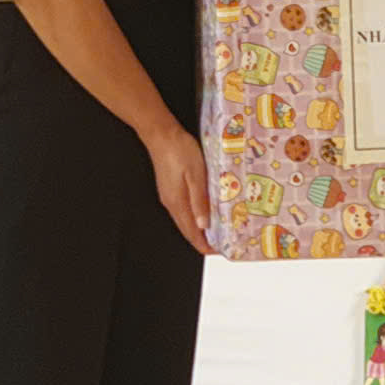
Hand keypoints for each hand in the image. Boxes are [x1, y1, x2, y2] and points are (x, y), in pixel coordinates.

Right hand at [147, 125, 215, 256]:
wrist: (161, 134)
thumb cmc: (179, 150)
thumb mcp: (196, 175)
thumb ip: (199, 201)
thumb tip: (204, 225)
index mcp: (177, 203)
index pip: (191, 234)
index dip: (205, 245)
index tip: (220, 250)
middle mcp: (171, 204)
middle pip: (188, 230)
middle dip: (204, 239)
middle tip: (223, 242)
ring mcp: (169, 196)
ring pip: (185, 220)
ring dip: (200, 228)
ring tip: (218, 229)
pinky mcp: (170, 188)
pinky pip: (183, 209)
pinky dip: (195, 216)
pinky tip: (205, 211)